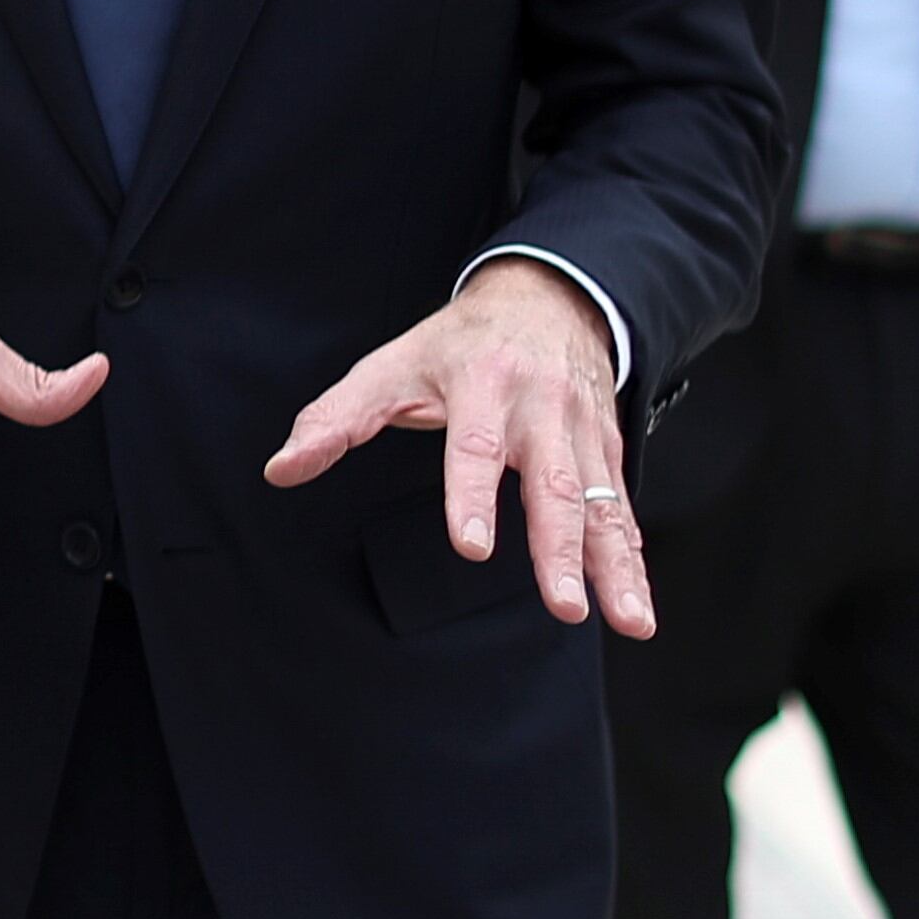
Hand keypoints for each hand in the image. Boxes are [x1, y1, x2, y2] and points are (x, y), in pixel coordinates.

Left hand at [263, 259, 652, 634]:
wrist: (550, 296)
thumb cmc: (460, 342)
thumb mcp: (393, 364)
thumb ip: (336, 418)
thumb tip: (282, 468)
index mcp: (483, 383)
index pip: (474, 446)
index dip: (472, 495)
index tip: (472, 546)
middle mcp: (541, 408)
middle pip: (553, 483)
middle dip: (559, 548)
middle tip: (564, 605)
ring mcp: (581, 432)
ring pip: (602, 505)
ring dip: (613, 567)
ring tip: (626, 621)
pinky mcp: (607, 451)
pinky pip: (622, 511)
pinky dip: (632, 561)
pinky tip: (637, 608)